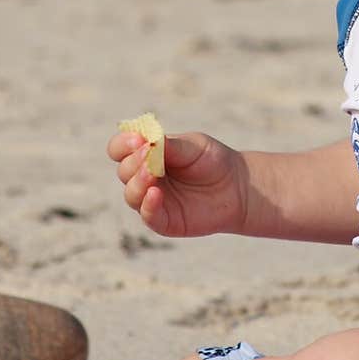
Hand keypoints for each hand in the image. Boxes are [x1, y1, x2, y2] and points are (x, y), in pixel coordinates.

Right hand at [107, 129, 246, 238]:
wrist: (238, 186)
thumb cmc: (212, 161)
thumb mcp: (193, 146)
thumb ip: (170, 145)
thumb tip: (148, 141)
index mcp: (146, 155)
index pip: (120, 150)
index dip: (123, 144)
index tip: (138, 139)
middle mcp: (144, 178)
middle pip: (124, 171)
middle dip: (134, 162)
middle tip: (148, 152)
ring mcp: (152, 200)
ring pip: (131, 194)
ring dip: (138, 182)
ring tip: (152, 172)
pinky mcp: (164, 221)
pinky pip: (148, 216)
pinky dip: (148, 205)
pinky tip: (155, 194)